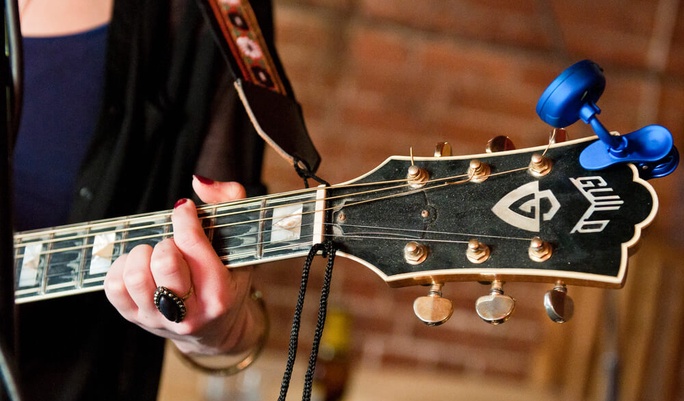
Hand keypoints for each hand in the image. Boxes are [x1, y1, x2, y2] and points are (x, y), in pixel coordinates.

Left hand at [104, 176, 264, 354]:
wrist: (216, 331)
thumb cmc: (229, 280)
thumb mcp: (242, 247)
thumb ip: (230, 205)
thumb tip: (199, 181)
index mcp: (220, 294)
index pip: (194, 246)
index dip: (184, 218)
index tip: (184, 209)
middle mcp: (191, 312)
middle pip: (164, 263)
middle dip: (166, 242)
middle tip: (173, 243)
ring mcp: (160, 319)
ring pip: (135, 277)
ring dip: (142, 254)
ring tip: (155, 253)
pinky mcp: (136, 319)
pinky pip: (113, 287)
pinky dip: (122, 266)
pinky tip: (140, 264)